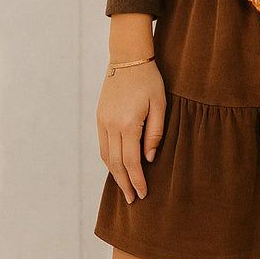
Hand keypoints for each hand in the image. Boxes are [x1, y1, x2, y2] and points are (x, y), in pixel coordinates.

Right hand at [96, 60, 165, 203]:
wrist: (128, 58)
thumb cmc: (149, 80)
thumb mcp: (160, 104)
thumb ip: (155, 133)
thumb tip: (149, 159)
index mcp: (128, 124)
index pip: (131, 161)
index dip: (137, 180)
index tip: (143, 194)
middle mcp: (111, 125)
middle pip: (116, 163)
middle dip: (124, 183)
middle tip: (132, 199)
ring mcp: (102, 121)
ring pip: (106, 156)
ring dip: (115, 174)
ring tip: (124, 187)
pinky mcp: (99, 117)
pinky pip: (102, 145)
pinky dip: (108, 160)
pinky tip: (116, 167)